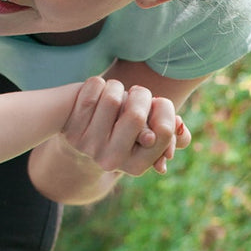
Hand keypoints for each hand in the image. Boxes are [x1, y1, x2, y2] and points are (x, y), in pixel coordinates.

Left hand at [65, 78, 187, 177]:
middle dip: (141, 94)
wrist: (80, 140)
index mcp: (137, 165)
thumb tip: (179, 128)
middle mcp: (112, 160)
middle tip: (137, 93)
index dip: (164, 108)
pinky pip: (93, 89)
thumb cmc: (122, 133)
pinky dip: (98, 84)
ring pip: (113, 97)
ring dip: (118, 87)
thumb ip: (171, 134)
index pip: (163, 131)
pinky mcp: (70, 129)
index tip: (157, 103)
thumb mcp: (148, 138)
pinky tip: (97, 93)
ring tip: (115, 94)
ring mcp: (89, 146)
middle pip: (136, 114)